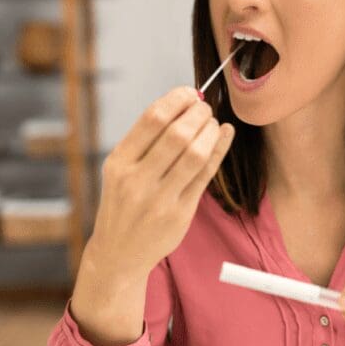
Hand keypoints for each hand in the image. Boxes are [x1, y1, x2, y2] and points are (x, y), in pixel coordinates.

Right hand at [85, 86, 234, 282]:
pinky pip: (206, 175)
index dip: (177, 99)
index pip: (152, 119)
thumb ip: (145, 140)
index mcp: (119, 162)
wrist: (119, 252)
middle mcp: (137, 180)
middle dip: (198, 113)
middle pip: (177, 134)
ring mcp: (159, 199)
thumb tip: (183, 102)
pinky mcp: (180, 214)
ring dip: (210, 131)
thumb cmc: (123, 202)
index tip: (190, 93)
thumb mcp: (119, 170)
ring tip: (213, 123)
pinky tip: (225, 134)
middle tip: (205, 108)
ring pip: (195, 155)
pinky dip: (219, 150)